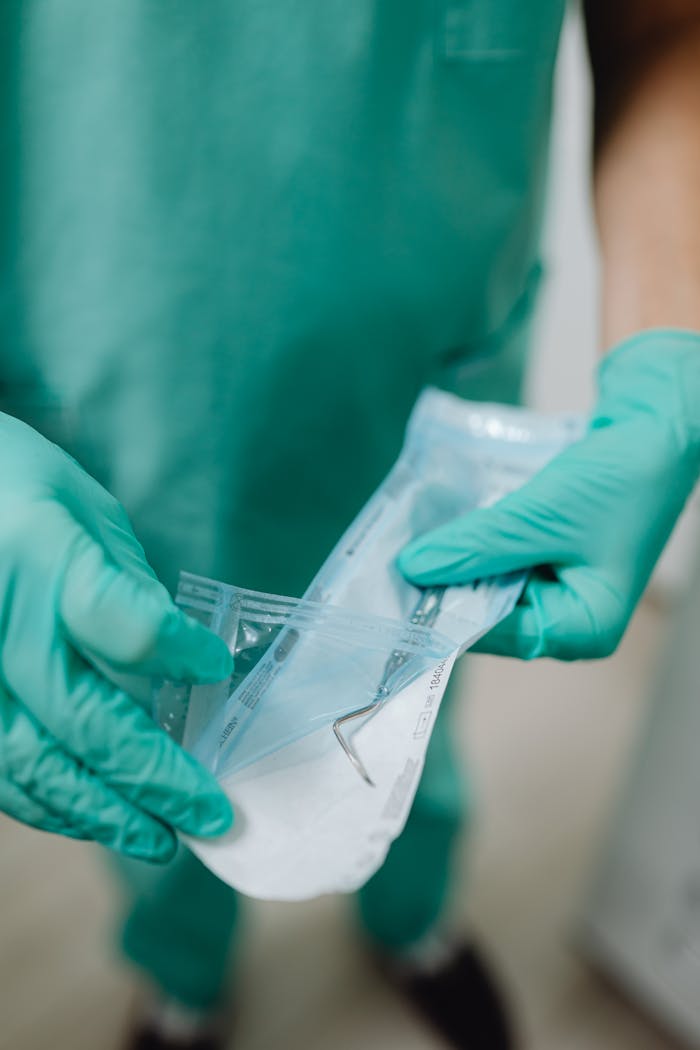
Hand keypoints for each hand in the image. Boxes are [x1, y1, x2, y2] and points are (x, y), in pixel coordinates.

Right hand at [0, 414, 233, 859]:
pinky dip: (48, 803)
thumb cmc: (15, 487)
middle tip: (213, 815)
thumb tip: (184, 662)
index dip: (176, 651)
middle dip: (156, 777)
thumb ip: (125, 586)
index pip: (121, 620)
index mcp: (41, 552)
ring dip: (102, 813)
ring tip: (160, 839)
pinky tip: (93, 816)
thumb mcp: (84, 510)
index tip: (216, 666)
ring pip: (33, 765)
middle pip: (84, 719)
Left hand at [399, 330, 699, 659]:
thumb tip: (414, 569)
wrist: (659, 426)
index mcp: (585, 626)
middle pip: (493, 613)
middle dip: (450, 586)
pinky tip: (442, 529)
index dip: (449, 614)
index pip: (501, 634)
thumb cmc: (619, 480)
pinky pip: (502, 558)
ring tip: (410, 545)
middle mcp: (573, 616)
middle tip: (394, 566)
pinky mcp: (550, 555)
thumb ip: (477, 546)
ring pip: (492, 584)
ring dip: (460, 561)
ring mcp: (562, 585)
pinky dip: (477, 543)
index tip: (399, 595)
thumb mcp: (540, 515)